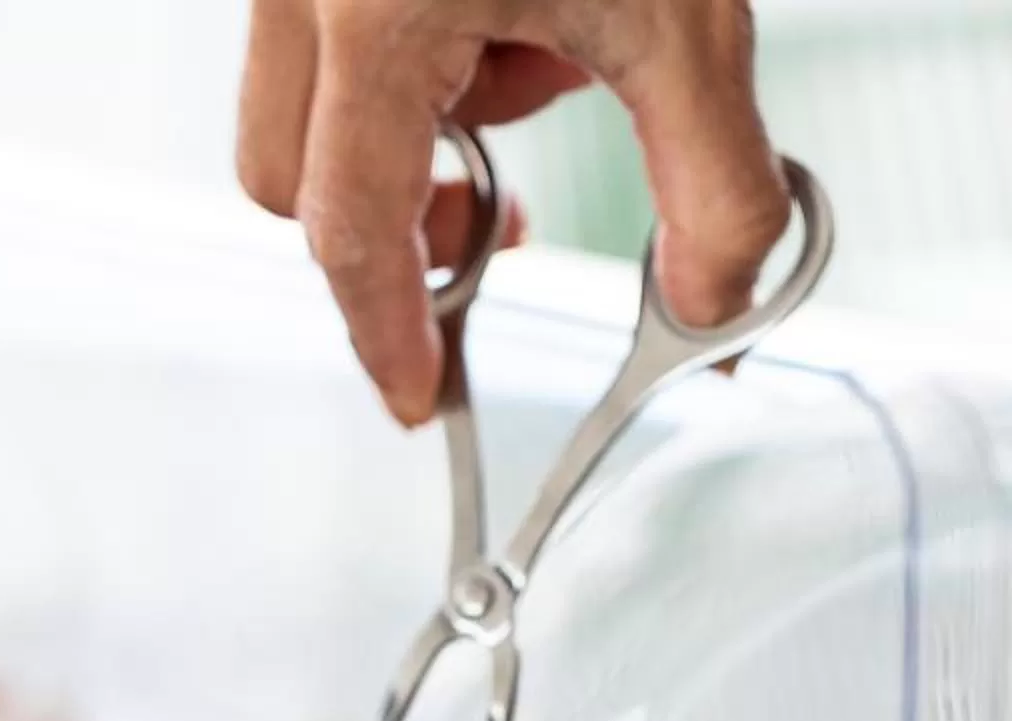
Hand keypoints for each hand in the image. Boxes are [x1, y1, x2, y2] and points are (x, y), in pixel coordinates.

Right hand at [238, 0, 789, 426]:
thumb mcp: (691, 21)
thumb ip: (718, 189)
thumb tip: (713, 310)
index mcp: (371, 8)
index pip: (348, 229)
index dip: (387, 330)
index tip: (420, 391)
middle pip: (293, 179)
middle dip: (406, 210)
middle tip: (512, 207)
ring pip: (320, 99)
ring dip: (436, 109)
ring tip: (544, 29)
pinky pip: (337, 27)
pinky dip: (432, 40)